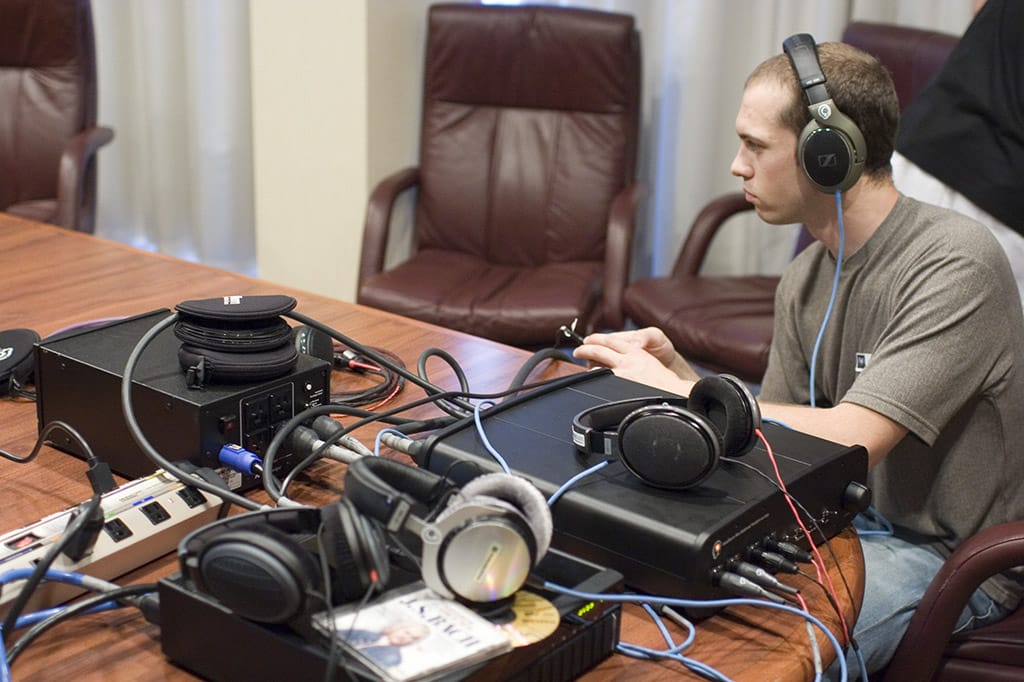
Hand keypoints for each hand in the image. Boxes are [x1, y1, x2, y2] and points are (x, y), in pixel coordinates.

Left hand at [572, 328, 697, 392]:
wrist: (677, 394)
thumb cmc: (669, 386)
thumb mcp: (653, 367)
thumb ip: (638, 365)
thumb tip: (630, 370)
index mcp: (638, 353)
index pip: (614, 340)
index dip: (599, 339)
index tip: (589, 339)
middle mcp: (629, 359)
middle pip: (601, 349)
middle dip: (586, 348)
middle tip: (577, 350)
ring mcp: (623, 372)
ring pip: (597, 365)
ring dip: (588, 366)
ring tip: (583, 369)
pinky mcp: (620, 384)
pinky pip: (600, 379)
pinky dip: (592, 378)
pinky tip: (588, 381)